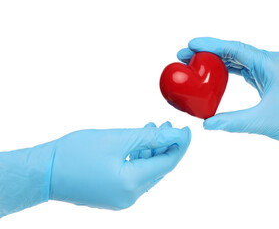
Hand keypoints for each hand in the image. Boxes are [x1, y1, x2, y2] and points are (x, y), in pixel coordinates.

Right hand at [0, 122, 190, 216]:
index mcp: (132, 184)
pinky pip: (134, 177)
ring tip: (152, 130)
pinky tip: (138, 144)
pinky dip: (139, 160)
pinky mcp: (112, 196)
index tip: (186, 130)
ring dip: (151, 151)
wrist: (44, 171)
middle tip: (168, 126)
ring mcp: (120, 199)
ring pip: (146, 172)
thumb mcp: (118, 139)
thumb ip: (150, 138)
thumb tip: (176, 136)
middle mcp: (129, 197)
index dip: (180, 145)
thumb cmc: (75, 153)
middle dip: (165, 146)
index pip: (168, 163)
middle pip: (158, 169)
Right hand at [177, 37, 278, 168]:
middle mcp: (270, 61)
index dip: (211, 45)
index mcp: (271, 64)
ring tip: (194, 63)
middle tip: (184, 55)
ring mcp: (270, 68)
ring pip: (237, 58)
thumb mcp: (261, 122)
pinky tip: (213, 72)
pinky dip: (227, 69)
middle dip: (208, 52)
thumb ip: (232, 122)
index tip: (191, 45)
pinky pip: (244, 68)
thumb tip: (206, 125)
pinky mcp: (268, 76)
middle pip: (233, 51)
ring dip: (216, 60)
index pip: (235, 49)